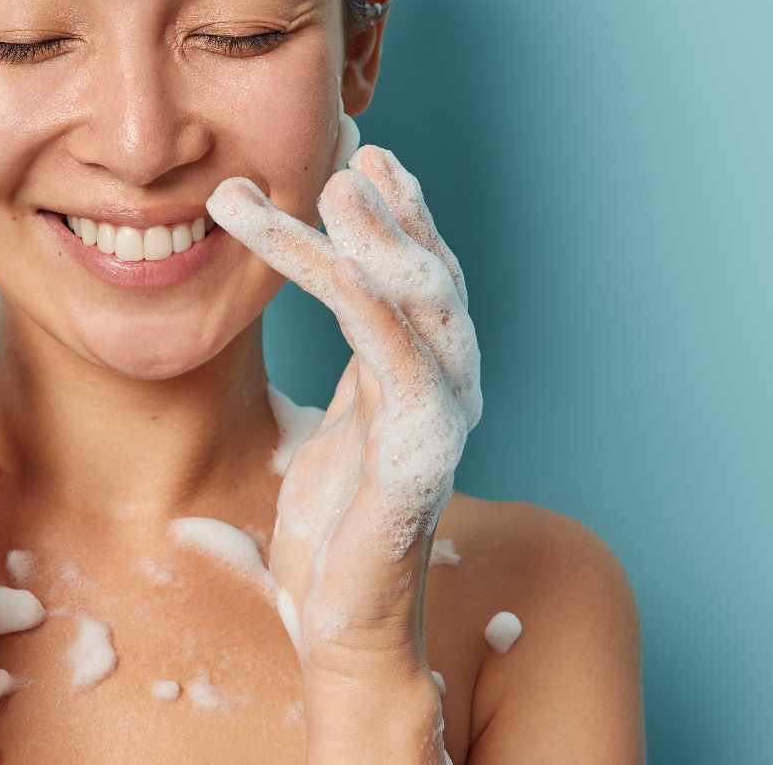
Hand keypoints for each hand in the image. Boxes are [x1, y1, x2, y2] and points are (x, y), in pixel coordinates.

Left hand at [207, 144, 480, 670]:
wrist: (343, 625)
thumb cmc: (331, 534)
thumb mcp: (332, 430)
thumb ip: (347, 372)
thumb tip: (325, 311)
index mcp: (423, 378)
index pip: (416, 275)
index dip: (395, 212)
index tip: (360, 150)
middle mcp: (447, 385)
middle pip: (430, 272)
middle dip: (392, 207)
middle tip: (350, 147)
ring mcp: (440, 414)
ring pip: (416, 298)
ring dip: (376, 233)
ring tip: (337, 178)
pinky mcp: (417, 446)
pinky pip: (391, 350)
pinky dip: (365, 291)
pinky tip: (335, 249)